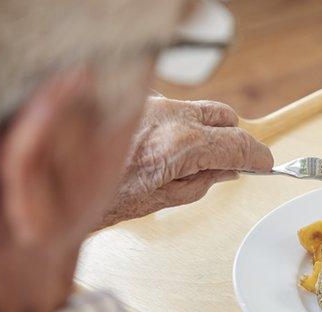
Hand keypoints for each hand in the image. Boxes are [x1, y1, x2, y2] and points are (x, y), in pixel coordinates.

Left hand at [100, 97, 272, 227]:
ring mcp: (151, 104)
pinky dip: (174, 125)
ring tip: (190, 158)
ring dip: (204, 129)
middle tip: (231, 161)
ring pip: (197, 109)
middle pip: (225, 116)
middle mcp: (170, 116)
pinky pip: (168, 108)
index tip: (265, 164)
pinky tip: (159, 148)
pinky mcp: (134, 101)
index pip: (239, 143)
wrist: (57, 184)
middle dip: (233, 137)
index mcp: (183, 146)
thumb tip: (227, 171)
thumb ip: (204, 182)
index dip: (258, 156)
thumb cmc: (103, 198)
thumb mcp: (164, 200)